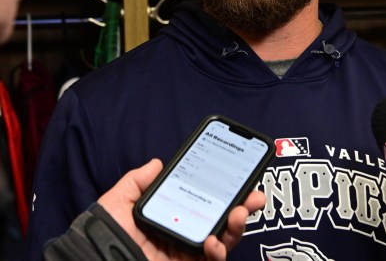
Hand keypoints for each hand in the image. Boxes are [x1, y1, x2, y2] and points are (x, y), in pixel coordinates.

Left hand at [97, 159, 265, 259]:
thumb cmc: (103, 237)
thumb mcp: (117, 202)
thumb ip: (137, 181)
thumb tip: (156, 163)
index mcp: (172, 216)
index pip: (204, 200)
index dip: (224, 190)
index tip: (239, 175)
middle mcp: (184, 234)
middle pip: (221, 219)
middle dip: (243, 206)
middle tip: (254, 195)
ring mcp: (188, 253)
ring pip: (224, 240)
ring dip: (237, 226)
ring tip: (240, 212)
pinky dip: (219, 252)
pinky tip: (213, 241)